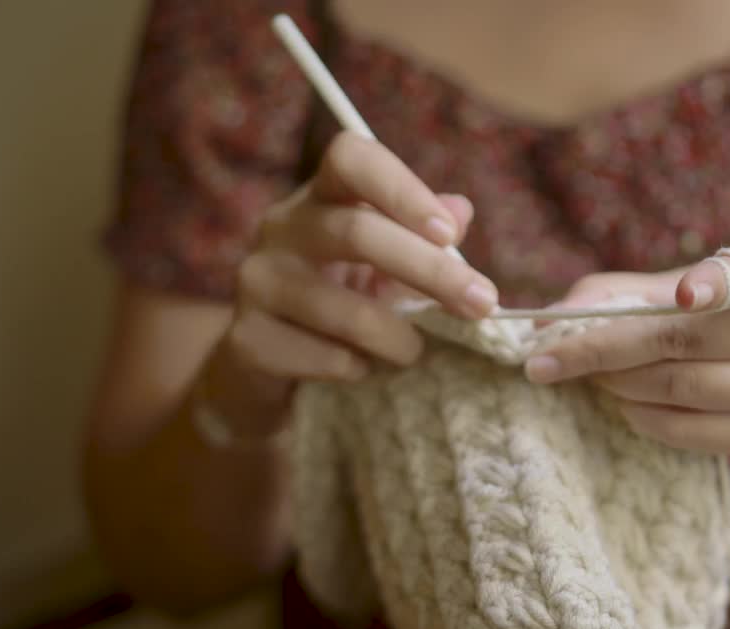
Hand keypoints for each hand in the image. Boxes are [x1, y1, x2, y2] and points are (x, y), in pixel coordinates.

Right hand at [225, 132, 499, 384]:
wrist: (272, 364)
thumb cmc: (344, 298)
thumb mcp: (388, 262)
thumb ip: (425, 236)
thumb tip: (460, 210)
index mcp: (320, 197)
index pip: (351, 158)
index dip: (402, 189)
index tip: (450, 235)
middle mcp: (281, 228)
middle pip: (355, 233)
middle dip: (430, 271)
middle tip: (481, 305)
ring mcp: (256, 282)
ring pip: (341, 308)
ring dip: (395, 336)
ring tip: (415, 352)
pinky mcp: (247, 338)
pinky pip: (321, 357)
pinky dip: (357, 368)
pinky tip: (363, 369)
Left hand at [524, 238, 729, 454]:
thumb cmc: (726, 309)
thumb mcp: (688, 281)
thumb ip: (623, 291)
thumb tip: (551, 317)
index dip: (716, 283)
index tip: (683, 294)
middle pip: (690, 340)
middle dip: (607, 348)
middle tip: (551, 356)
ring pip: (687, 389)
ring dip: (620, 384)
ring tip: (588, 376)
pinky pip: (696, 432)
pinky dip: (645, 417)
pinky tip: (623, 403)